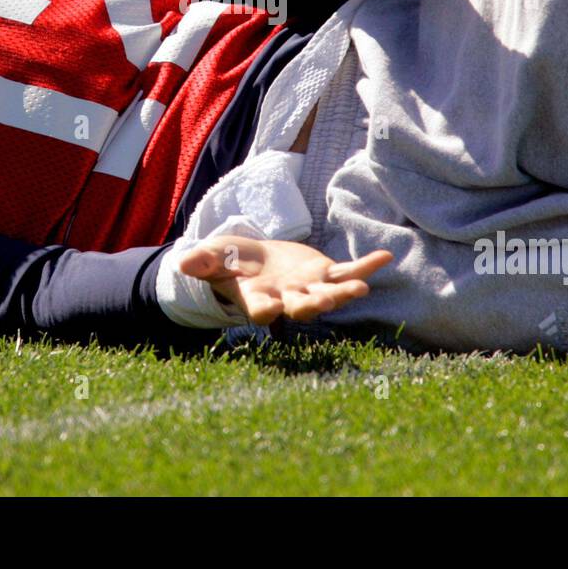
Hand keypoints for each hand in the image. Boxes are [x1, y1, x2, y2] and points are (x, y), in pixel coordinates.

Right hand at [177, 234, 392, 325]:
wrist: (255, 261)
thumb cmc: (230, 263)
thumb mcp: (213, 257)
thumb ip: (202, 262)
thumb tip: (183, 263)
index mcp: (258, 300)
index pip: (262, 311)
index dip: (266, 311)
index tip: (269, 309)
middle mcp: (287, 300)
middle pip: (301, 307)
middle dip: (313, 305)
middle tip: (323, 302)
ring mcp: (310, 288)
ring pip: (329, 294)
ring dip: (344, 293)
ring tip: (361, 289)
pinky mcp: (325, 273)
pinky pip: (348, 271)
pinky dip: (366, 266)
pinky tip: (385, 257)